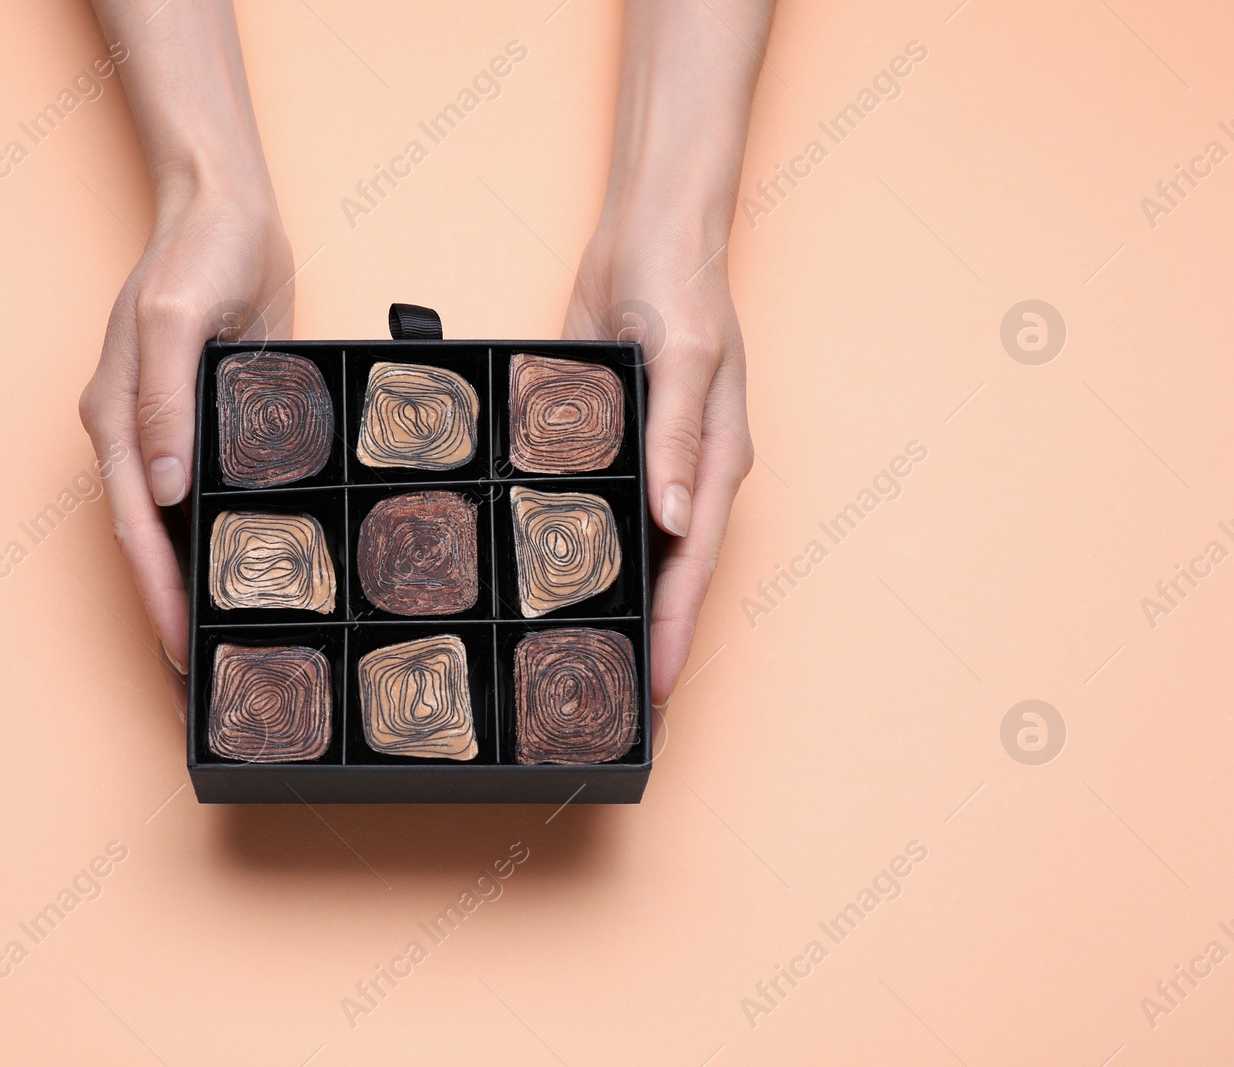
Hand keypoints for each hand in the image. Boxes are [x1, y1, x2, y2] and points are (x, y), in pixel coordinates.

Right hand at [79, 189, 293, 672]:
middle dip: (173, 611)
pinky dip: (229, 541)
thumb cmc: (197, 251)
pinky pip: (220, 497)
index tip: (177, 651)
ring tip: (230, 644)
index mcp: (117, 421)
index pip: (135, 528)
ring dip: (199, 586)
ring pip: (182, 529)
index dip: (156, 594)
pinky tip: (256, 573)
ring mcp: (177, 435)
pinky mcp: (217, 425)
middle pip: (151, 543)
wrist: (230, 208)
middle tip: (205, 677)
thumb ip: (165, 400)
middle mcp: (141, 438)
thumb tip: (163, 488)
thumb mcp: (176, 316)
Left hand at [564, 212, 752, 705]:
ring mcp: (648, 461)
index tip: (656, 689)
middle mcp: (685, 473)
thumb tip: (675, 519)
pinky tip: (553, 579)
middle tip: (614, 702)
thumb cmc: (680, 284)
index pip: (694, 566)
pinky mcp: (611, 441)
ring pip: (633, 549)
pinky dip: (583, 548)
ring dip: (615, 602)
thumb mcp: (682, 357)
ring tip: (582, 658)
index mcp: (716, 460)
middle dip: (648, 638)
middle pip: (669, 573)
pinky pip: (597, 507)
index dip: (674, 631)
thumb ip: (672, 437)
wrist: (647, 231)